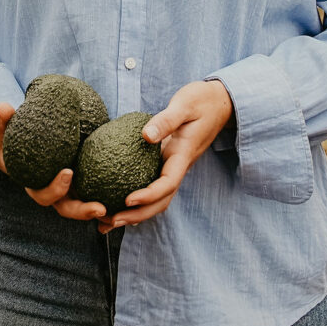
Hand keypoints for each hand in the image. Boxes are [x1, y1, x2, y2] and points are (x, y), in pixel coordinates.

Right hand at [0, 105, 110, 221]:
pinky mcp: (79, 184)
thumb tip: (3, 106)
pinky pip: (92, 197)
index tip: (68, 172)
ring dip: (98, 212)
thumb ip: (4, 120)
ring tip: (116, 210)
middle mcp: (51, 192)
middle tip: (101, 207)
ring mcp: (66, 191)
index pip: (43, 195)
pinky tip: (125, 200)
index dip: (55, 188)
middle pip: (67, 209)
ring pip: (82, 208)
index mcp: (34, 184)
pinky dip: (107, 202)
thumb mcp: (4, 130)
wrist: (15, 146)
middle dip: (83, 211)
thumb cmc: (9, 138)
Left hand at [100, 78, 233, 229]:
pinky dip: (136, 201)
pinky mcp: (166, 163)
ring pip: (157, 200)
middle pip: (160, 201)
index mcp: (182, 155)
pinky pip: (152, 187)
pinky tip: (116, 204)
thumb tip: (145, 135)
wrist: (219, 102)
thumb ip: (166, 120)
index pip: (167, 183)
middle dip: (137, 216)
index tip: (128, 200)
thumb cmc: (201, 101)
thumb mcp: (184, 105)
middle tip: (110, 222)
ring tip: (107, 223)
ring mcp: (172, 167)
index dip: (148, 195)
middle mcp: (177, 166)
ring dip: (135, 215)